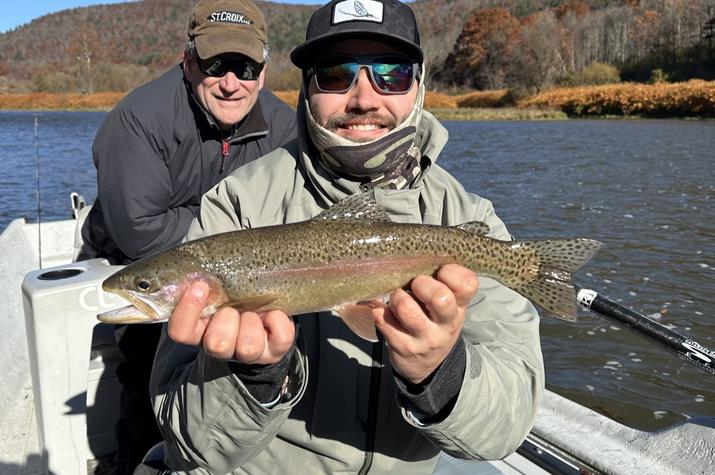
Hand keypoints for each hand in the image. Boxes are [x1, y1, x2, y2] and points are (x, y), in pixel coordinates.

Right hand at [167, 281, 294, 364]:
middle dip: (227, 318)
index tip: (200, 285)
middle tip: (233, 306)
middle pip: (215, 343)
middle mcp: (223, 348)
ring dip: (252, 321)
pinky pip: (280, 336)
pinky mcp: (275, 351)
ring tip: (255, 310)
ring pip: (248, 346)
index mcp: (200, 332)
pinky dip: (279, 319)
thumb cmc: (234, 298)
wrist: (265, 319)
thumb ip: (206, 282)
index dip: (187, 311)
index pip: (181, 332)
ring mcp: (250, 353)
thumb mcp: (217, 290)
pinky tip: (274, 312)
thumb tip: (200, 267)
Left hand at [373, 264, 477, 383]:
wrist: (427, 365)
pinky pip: (383, 318)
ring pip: (407, 308)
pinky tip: (385, 311)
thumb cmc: (436, 323)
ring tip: (397, 298)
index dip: (450, 272)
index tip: (439, 272)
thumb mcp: (450, 306)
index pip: (467, 284)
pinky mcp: (402, 346)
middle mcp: (446, 324)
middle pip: (440, 297)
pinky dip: (379, 310)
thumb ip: (444, 283)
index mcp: (460, 307)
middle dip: (421, 284)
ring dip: (397, 297)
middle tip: (414, 285)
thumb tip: (420, 254)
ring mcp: (424, 338)